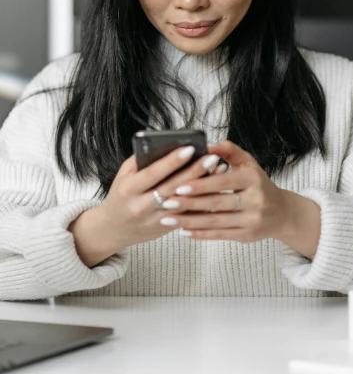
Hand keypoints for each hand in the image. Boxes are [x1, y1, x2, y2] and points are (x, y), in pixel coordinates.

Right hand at [69, 145, 221, 265]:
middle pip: (172, 187)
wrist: (113, 228)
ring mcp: (154, 220)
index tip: (189, 148)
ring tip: (219, 169)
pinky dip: (204, 202)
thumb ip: (142, 160)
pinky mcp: (166, 228)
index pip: (153, 173)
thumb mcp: (124, 174)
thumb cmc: (122, 194)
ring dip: (203, 186)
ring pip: (184, 203)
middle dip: (194, 171)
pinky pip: (188, 215)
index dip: (172, 161)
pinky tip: (217, 188)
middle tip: (211, 157)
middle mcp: (141, 206)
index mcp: (129, 189)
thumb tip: (168, 144)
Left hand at [155, 140, 293, 243]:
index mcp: (253, 179)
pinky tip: (183, 231)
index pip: (224, 181)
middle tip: (166, 202)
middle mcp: (255, 200)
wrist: (282, 212)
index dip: (201, 184)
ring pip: (216, 221)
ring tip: (167, 219)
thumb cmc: (258, 184)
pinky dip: (200, 234)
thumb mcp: (248, 163)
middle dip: (190, 203)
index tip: (179, 186)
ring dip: (190, 221)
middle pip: (217, 202)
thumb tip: (207, 146)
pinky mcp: (247, 236)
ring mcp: (252, 220)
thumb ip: (228, 151)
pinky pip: (220, 235)